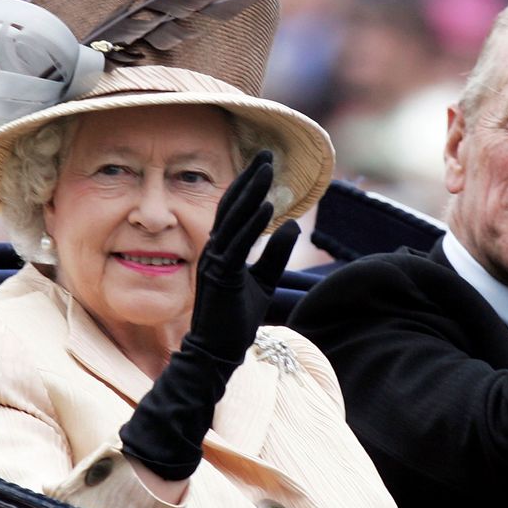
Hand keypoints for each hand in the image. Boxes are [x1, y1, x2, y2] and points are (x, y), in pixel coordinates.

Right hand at [119, 150, 300, 480]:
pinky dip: (251, 224)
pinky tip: (266, 207)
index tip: (266, 161)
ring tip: (268, 170)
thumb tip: (294, 225)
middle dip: (250, 178)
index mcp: (223, 248)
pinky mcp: (219, 277)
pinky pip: (236, 245)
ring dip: (251, 193)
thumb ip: (276, 254)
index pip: (236, 208)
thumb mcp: (265, 281)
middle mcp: (215, 249)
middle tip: (268, 154)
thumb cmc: (236, 318)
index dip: (250, 184)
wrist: (218, 353)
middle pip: (232, 205)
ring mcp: (214, 262)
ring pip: (233, 220)